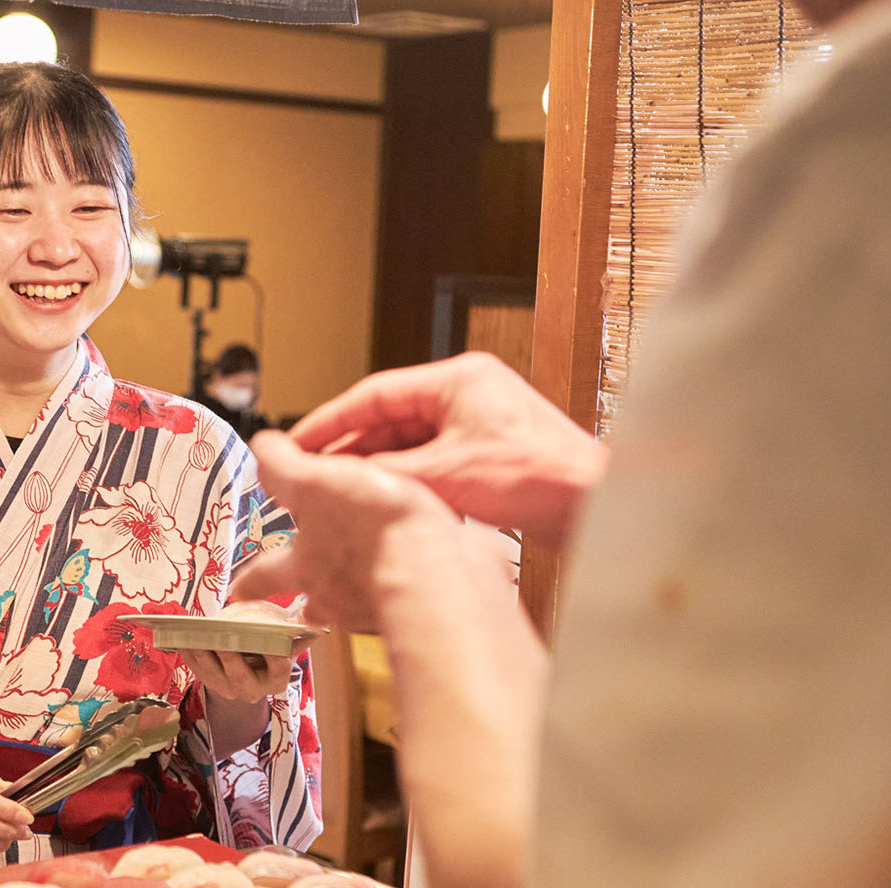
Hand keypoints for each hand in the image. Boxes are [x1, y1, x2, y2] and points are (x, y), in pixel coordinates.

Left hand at [178, 647, 297, 702]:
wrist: (249, 672)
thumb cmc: (269, 651)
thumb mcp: (286, 645)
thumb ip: (297, 637)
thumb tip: (316, 627)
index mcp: (277, 679)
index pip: (278, 665)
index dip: (274, 654)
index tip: (269, 642)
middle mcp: (254, 690)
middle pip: (240, 675)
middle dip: (230, 658)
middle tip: (222, 640)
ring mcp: (230, 691)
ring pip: (214, 675)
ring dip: (202, 656)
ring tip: (194, 637)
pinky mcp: (211, 686)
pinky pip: (197, 672)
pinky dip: (189, 657)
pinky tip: (182, 640)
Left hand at [231, 440, 470, 632]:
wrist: (439, 572)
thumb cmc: (371, 529)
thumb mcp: (314, 482)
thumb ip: (283, 467)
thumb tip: (262, 448)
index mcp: (305, 566)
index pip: (264, 576)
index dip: (249, 581)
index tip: (237, 591)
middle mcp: (338, 596)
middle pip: (314, 601)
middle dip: (309, 596)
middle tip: (307, 598)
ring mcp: (380, 606)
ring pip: (359, 602)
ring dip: (360, 589)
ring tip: (370, 572)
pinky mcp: (424, 603)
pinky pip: (410, 591)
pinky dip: (412, 578)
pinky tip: (424, 562)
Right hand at [282, 352, 607, 548]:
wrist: (593, 504)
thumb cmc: (540, 477)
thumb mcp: (443, 474)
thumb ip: (384, 473)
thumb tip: (338, 478)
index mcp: (457, 379)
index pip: (373, 393)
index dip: (329, 421)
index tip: (297, 442)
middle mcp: (467, 394)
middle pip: (389, 419)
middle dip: (351, 450)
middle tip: (313, 475)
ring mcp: (479, 424)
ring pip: (409, 444)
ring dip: (379, 470)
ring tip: (344, 494)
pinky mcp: (488, 454)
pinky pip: (431, 463)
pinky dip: (407, 482)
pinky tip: (388, 504)